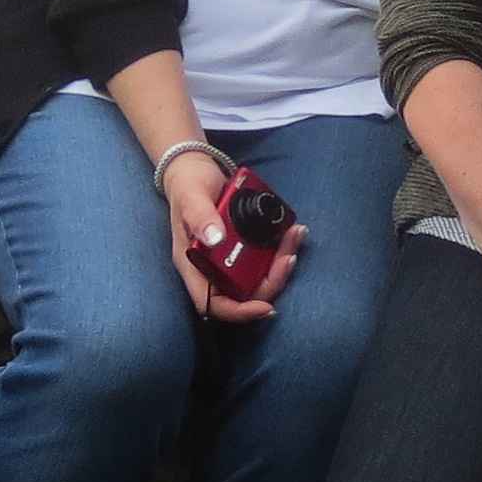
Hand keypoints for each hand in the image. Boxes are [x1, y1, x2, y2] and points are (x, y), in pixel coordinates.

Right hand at [157, 150, 301, 323]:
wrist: (195, 170)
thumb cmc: (186, 185)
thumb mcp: (190, 196)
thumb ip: (200, 216)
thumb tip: (215, 239)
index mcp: (193, 265)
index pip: (213, 304)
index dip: (239, 312)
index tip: (265, 308)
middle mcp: (212, 268)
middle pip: (245, 292)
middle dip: (273, 280)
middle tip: (290, 255)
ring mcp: (229, 258)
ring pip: (260, 275)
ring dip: (282, 262)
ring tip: (295, 235)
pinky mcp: (244, 245)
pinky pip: (265, 256)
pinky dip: (281, 247)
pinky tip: (292, 230)